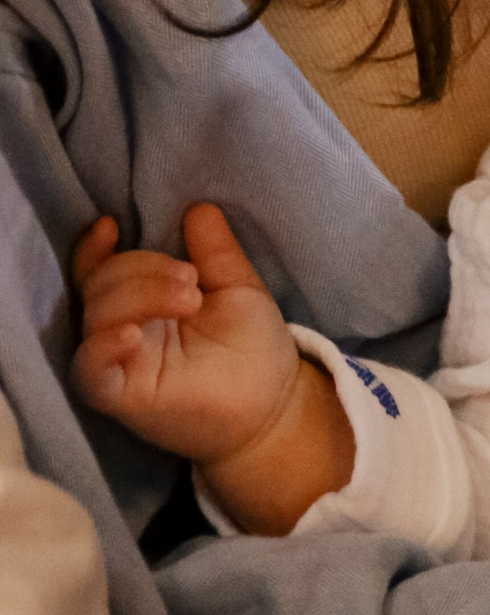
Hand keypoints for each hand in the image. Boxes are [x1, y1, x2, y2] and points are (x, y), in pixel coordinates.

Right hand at [73, 203, 299, 463]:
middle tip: (193, 282)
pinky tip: (132, 334)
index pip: (101, 272)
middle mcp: (125, 332)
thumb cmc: (255, 349)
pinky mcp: (121, 396)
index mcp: (144, 304)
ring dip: (138, 295)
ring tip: (191, 299)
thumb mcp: (239, 287)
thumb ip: (215, 251)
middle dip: (142, 269)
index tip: (111, 224)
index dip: (95, 249)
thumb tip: (198, 208)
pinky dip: (102, 347)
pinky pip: (90, 370)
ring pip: (95, 317)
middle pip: (100, 285)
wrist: (274, 407)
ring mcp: (121, 364)